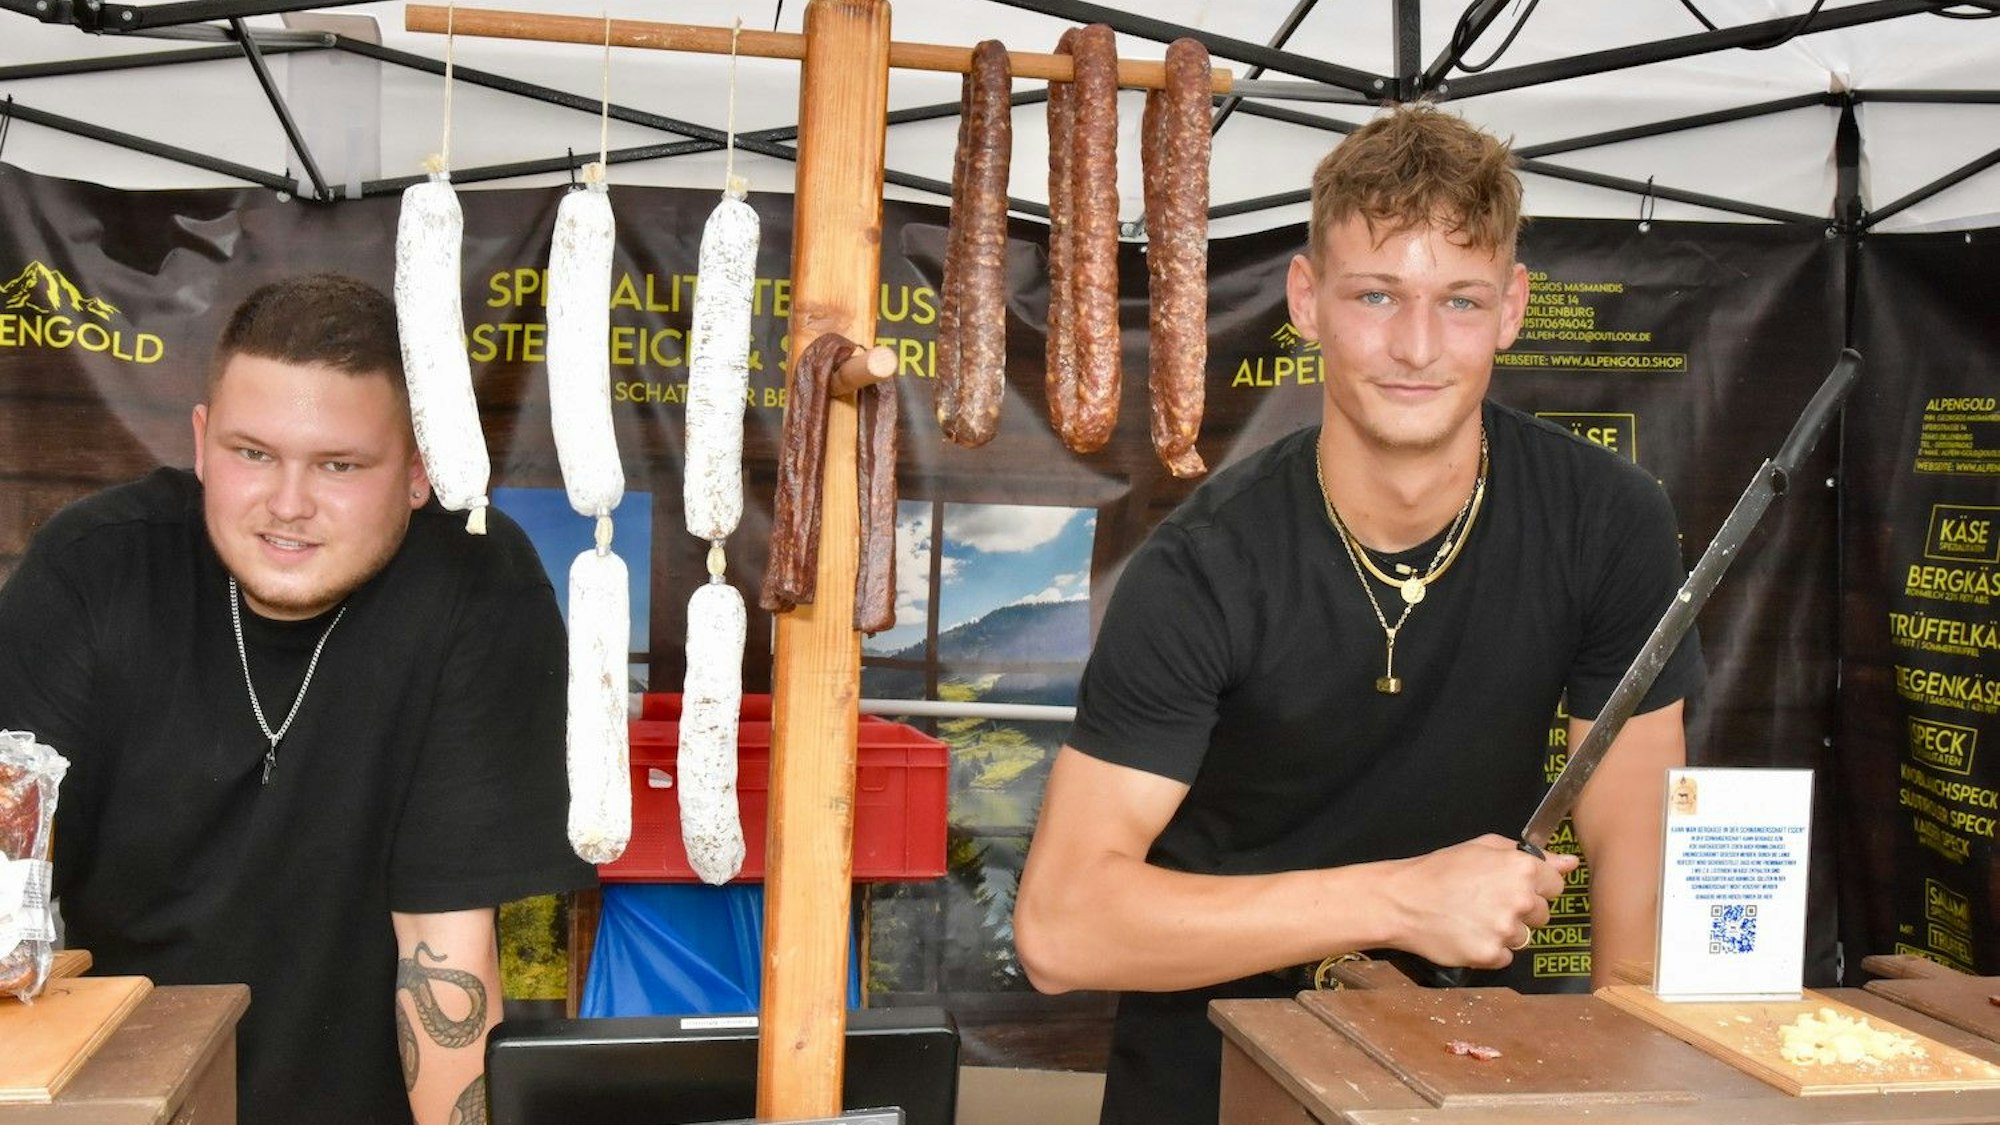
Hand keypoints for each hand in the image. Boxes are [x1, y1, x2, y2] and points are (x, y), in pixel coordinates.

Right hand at [1381, 834, 1579, 969]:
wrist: (1402, 900)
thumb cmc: (1439, 871)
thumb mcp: (1483, 848)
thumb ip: (1532, 855)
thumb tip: (1569, 863)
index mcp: (1521, 868)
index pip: (1555, 886)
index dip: (1534, 886)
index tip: (1512, 887)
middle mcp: (1519, 899)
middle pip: (1542, 914)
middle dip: (1520, 910)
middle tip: (1486, 902)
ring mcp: (1505, 930)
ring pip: (1524, 937)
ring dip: (1504, 932)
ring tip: (1473, 918)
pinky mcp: (1491, 955)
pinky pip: (1504, 957)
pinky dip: (1489, 950)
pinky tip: (1467, 934)